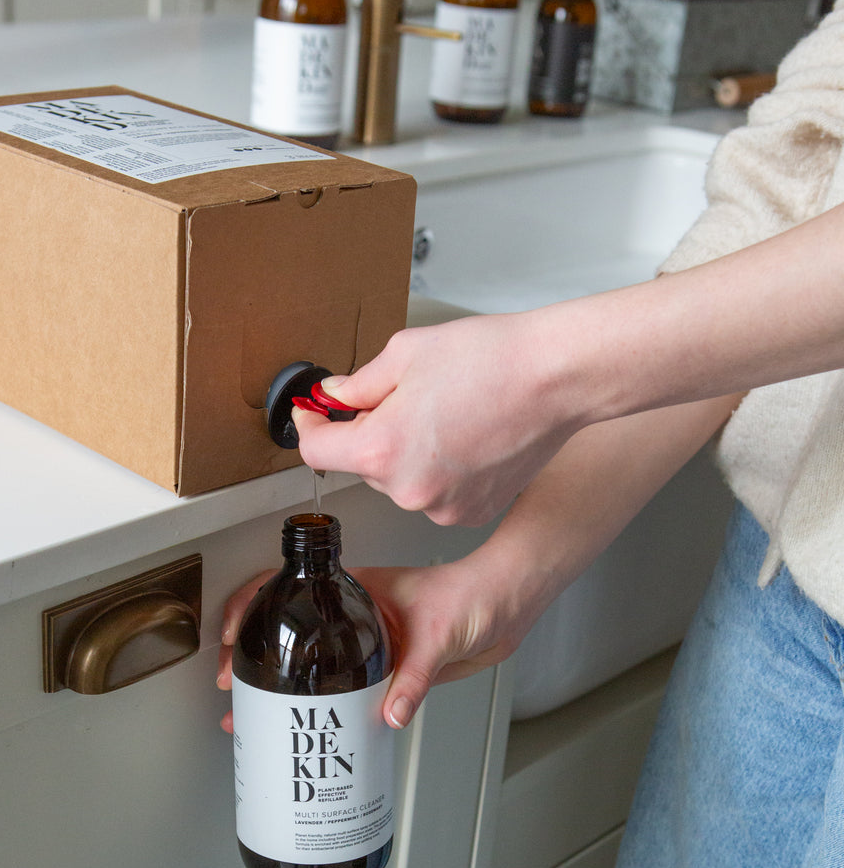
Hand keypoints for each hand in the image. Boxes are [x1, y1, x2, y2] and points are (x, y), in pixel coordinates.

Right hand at [216, 557, 543, 732]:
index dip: (252, 610)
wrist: (507, 606)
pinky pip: (346, 689)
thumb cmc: (472, 596)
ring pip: (314, 665)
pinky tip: (313, 728)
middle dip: (255, 661)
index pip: (290, 589)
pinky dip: (324, 707)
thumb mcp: (438, 634)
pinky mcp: (387, 669)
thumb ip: (414, 677)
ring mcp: (367, 644)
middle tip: (235, 694)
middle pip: (292, 634)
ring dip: (283, 689)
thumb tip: (388, 714)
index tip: (233, 638)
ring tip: (258, 720)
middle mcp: (354, 616)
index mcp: (356, 591)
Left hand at [292, 315, 582, 526]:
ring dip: (406, 454)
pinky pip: (434, 494)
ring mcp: (441, 507)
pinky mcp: (470, 513)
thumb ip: (359, 384)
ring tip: (447, 416)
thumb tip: (336, 397)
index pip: (315, 451)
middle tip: (404, 398)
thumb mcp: (405, 353)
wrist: (557, 379)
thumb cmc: (492, 359)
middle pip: (362, 465)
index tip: (314, 413)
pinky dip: (439, 471)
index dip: (310, 426)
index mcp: (381, 448)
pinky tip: (466, 439)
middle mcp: (407, 489)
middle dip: (371, 433)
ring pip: (400, 481)